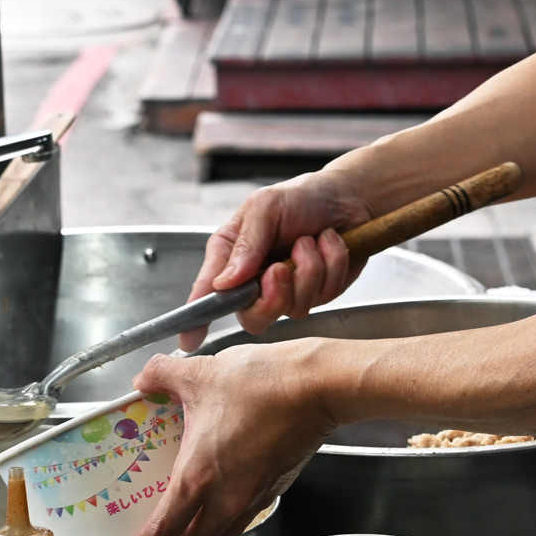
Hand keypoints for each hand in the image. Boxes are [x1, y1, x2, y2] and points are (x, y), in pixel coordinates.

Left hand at [127, 341, 336, 535]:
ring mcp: (256, 494)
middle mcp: (227, 495)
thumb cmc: (262, 385)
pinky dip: (237, 505)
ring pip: (227, 528)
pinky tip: (233, 476)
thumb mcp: (200, 373)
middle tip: (169, 515)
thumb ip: (162, 375)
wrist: (315, 386)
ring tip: (201, 500)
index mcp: (198, 475)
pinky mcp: (279, 484)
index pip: (167, 527)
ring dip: (211, 522)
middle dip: (180, 533)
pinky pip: (252, 510)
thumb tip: (145, 379)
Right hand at [179, 173, 374, 351]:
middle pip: (253, 317)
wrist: (346, 196)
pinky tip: (328, 243)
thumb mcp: (265, 207)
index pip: (208, 294)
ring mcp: (287, 291)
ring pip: (294, 308)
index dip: (197, 319)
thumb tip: (224, 282)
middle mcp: (255, 280)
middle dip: (273, 297)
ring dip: (309, 269)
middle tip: (282, 268)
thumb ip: (246, 245)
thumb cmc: (300, 197)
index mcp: (231, 256)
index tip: (189, 338)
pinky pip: (324, 296)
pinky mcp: (317, 294)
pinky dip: (331, 264)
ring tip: (310, 240)